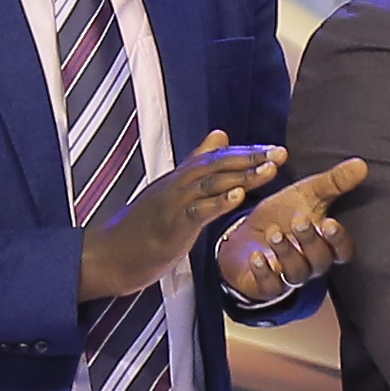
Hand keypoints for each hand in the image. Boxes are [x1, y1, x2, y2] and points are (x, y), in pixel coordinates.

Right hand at [78, 142, 282, 301]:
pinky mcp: (169, 227)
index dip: (246, 152)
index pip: (217, 158)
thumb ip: (196, 164)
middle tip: (280, 152)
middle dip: (251, 158)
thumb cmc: (141, 227)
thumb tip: (220, 134)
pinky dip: (218, 203)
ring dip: (242, 176)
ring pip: (210, 184)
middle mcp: (177, 185)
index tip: (274, 149)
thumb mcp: (172, 191)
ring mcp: (172, 205)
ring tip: (269, 170)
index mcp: (180, 179)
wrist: (109, 255)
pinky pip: (196, 212)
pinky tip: (238, 197)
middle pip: (217, 164)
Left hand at [212, 157, 369, 303]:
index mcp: (326, 245)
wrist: (245, 236)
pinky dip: (263, 273)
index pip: (343, 250)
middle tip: (299, 221)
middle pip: (320, 261)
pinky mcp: (266, 287)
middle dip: (310, 242)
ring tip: (274, 233)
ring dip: (287, 254)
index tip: (330, 222)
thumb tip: (362, 164)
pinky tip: (256, 256)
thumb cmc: (283, 215)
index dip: (338, 240)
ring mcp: (289, 278)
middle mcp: (311, 265)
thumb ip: (334, 182)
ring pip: (296, 274)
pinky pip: (270, 288)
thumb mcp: (306, 195)